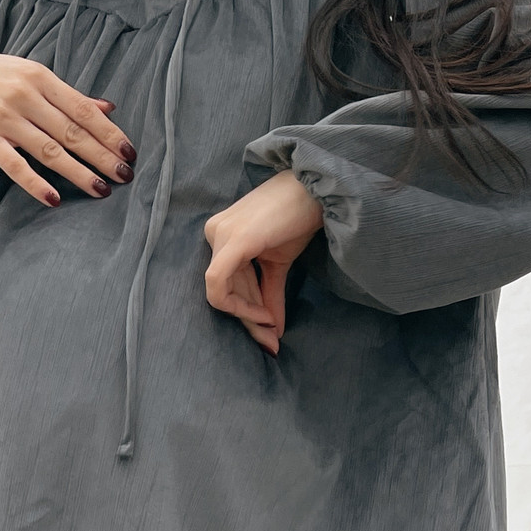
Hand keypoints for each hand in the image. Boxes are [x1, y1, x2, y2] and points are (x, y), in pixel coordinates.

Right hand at [0, 53, 135, 207]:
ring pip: (49, 150)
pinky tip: (54, 199)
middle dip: (102, 155)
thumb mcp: (27, 75)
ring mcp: (4, 118)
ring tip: (101, 190)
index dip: (109, 132)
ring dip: (78, 172)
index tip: (129, 152)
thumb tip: (107, 108)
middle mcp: (24, 96)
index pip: (82, 109)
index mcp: (39, 78)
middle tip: (125, 176)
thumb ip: (66, 94)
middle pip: (72, 131)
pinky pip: (15, 166)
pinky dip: (35, 183)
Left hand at [203, 171, 324, 354]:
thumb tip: (273, 332)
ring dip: (249, 318)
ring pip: (221, 293)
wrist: (316, 187)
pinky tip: (264, 317)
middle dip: (249, 321)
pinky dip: (240, 308)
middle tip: (271, 342)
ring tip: (272, 332)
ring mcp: (220, 235)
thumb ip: (270, 296)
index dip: (246, 313)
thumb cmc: (298, 217)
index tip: (269, 332)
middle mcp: (214, 233)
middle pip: (224, 291)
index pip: (227, 284)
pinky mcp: (232, 241)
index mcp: (221, 236)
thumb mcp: (279, 264)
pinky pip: (219, 285)